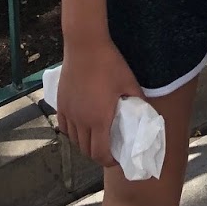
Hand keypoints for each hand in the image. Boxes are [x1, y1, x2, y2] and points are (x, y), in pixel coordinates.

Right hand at [56, 38, 142, 166]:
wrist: (85, 45)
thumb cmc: (109, 62)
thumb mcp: (129, 82)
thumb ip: (137, 100)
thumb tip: (145, 113)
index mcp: (99, 119)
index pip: (100, 153)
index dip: (109, 161)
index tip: (117, 158)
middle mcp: (81, 120)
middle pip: (86, 150)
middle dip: (98, 154)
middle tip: (109, 148)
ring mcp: (69, 112)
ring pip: (74, 140)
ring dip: (85, 144)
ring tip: (96, 137)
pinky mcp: (61, 104)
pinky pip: (64, 127)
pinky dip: (73, 132)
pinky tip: (81, 126)